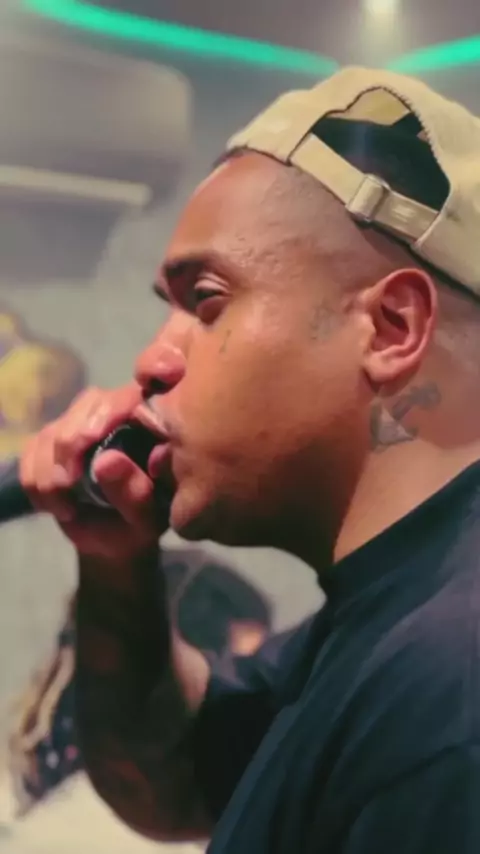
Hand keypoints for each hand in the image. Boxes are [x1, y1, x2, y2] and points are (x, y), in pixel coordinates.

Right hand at [20, 385, 168, 561]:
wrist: (111, 538)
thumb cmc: (138, 525)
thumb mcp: (144, 519)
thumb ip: (133, 492)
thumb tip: (106, 461)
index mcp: (151, 424)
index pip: (128, 397)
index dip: (105, 411)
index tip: (88, 439)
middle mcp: (117, 413)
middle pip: (85, 407)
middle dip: (68, 446)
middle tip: (67, 487)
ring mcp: (81, 424)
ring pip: (54, 429)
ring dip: (48, 472)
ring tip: (64, 510)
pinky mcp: (53, 440)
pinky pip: (32, 448)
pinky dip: (34, 479)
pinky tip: (51, 505)